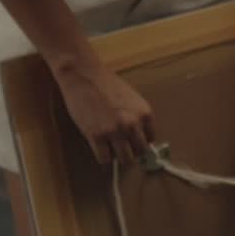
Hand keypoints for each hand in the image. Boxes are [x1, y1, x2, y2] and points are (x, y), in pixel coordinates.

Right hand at [51, 49, 154, 166]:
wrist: (84, 75)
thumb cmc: (106, 83)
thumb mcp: (131, 98)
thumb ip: (136, 116)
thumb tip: (138, 134)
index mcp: (144, 113)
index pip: (151, 139)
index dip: (141, 143)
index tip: (134, 144)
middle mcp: (133, 124)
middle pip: (140, 153)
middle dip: (132, 152)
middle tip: (123, 150)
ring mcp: (115, 132)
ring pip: (125, 160)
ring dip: (118, 158)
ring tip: (112, 152)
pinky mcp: (97, 136)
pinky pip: (104, 159)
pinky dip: (103, 159)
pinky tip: (100, 152)